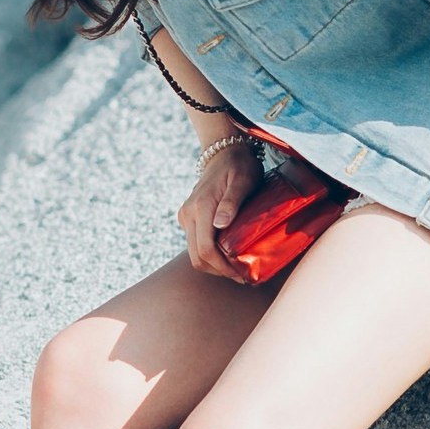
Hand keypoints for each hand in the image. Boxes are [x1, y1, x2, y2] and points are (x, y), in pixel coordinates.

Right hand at [178, 144, 262, 281]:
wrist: (224, 152)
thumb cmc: (239, 166)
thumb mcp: (243, 180)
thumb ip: (232, 202)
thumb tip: (220, 224)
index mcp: (201, 207)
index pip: (206, 249)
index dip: (222, 268)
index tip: (241, 275)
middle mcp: (188, 214)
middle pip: (197, 257)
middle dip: (218, 271)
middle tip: (242, 276)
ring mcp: (186, 216)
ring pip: (194, 253)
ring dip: (214, 265)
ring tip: (236, 268)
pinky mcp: (187, 217)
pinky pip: (195, 243)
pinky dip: (209, 254)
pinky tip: (227, 254)